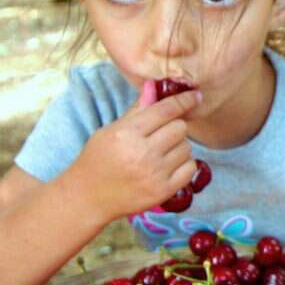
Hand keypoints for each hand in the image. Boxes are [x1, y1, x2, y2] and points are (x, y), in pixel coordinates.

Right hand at [67, 80, 200, 220]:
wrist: (88, 197)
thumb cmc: (98, 159)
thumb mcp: (110, 130)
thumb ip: (136, 110)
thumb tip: (154, 86)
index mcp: (127, 134)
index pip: (165, 110)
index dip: (183, 100)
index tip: (195, 96)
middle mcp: (142, 153)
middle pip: (180, 128)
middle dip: (174, 127)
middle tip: (161, 135)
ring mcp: (155, 174)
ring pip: (187, 147)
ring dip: (178, 146)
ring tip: (160, 153)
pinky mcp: (164, 191)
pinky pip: (191, 168)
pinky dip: (184, 164)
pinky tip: (168, 166)